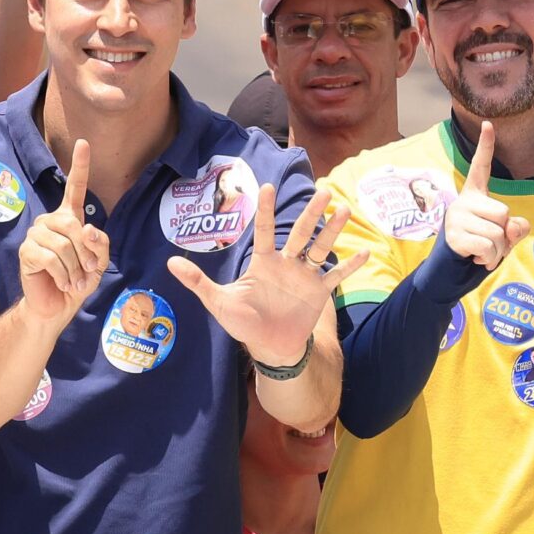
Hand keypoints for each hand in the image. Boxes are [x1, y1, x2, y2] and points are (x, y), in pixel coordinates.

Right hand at [17, 138, 107, 324]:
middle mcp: (50, 221)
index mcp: (68, 218)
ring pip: (62, 244)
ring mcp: (36, 234)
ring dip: (74, 268)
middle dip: (85, 252)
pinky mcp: (26, 251)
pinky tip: (62, 283)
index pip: (75, 187)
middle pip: (72, 225)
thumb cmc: (77, 280)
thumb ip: (100, 245)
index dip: (80, 165)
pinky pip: (50, 258)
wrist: (56, 305)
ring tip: (74, 282)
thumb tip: (88, 229)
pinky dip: (63, 275)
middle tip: (89, 271)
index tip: (84, 142)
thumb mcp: (98, 262)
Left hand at [166, 185, 360, 367]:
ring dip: (332, 231)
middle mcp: (286, 263)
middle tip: (323, 192)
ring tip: (344, 210)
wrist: (269, 347)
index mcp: (263, 262)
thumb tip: (169, 263)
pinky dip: (349, 265)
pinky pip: (335, 276)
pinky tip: (364, 252)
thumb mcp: (218, 302)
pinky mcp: (319, 292)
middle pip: (299, 233)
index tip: (267, 186)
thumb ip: (197, 282)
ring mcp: (304, 276)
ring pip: (319, 248)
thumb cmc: (243, 324)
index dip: (265, 210)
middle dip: (310, 214)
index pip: (264, 230)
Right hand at [442, 121, 529, 268]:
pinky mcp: (454, 236)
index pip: (481, 166)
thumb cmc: (481, 243)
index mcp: (475, 194)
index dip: (485, 146)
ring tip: (484, 253)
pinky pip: (487, 247)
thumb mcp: (504, 234)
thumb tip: (510, 228)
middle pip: (503, 213)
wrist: (452, 264)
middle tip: (491, 242)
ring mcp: (457, 217)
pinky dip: (490, 259)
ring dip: (498, 251)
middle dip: (504, 234)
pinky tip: (478, 258)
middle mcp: (463, 201)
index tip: (488, 123)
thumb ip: (516, 227)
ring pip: (497, 234)